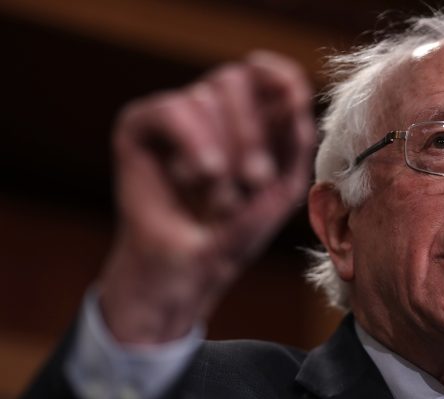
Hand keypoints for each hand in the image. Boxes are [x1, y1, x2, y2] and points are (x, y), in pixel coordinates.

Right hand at [98, 52, 315, 343]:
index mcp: (247, 118)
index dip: (279, 75)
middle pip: (235, 77)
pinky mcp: (138, 126)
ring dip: (223, 154)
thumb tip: (295, 91)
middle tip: (256, 180)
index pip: (263, 72)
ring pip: (206, 96)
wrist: (191, 270)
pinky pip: (173, 109)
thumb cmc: (238, 231)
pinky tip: (197, 176)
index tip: (294, 96)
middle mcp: (209, 110)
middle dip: (251, 132)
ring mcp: (174, 116)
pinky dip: (193, 142)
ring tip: (219, 198)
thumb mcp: (284, 186)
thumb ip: (295, 138)